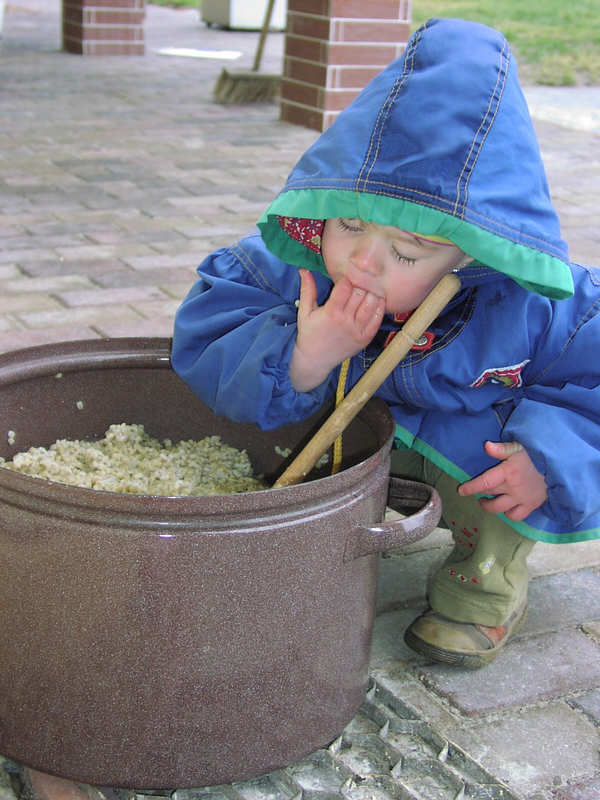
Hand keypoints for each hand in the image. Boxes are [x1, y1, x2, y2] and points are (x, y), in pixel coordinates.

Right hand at [290, 269, 384, 390]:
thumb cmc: (309, 334)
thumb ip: (307, 290)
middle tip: (362, 278)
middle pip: (360, 293)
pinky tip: (379, 300)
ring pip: (371, 304)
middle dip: (361, 282)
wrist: (315, 360)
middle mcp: (346, 321)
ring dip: (373, 292)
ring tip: (371, 286)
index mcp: (331, 312)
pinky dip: (380, 308)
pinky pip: (377, 320)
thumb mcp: (304, 312)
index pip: (346, 287)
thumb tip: (304, 270)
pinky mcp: (365, 338)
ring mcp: (357, 330)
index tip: (347, 275)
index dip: (348, 278)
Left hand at [458, 440, 546, 520]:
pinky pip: (515, 516)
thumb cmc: (533, 455)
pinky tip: (505, 508)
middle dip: (480, 493)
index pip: (485, 483)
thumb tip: (486, 445)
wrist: (557, 466)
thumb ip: (501, 449)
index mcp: (508, 472)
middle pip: (490, 495)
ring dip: (489, 507)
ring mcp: (522, 499)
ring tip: (485, 502)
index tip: (461, 491)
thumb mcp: (517, 447)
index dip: (471, 488)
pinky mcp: (531, 506)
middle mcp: (513, 488)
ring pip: (500, 509)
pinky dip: (508, 514)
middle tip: (478, 490)